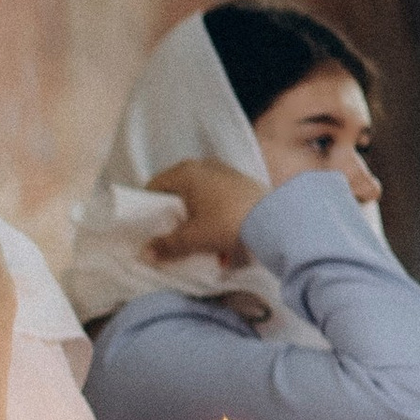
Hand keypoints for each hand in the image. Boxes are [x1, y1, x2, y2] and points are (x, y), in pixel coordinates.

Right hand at [146, 159, 266, 265]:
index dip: (148, 208)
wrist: (275, 222)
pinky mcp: (243, 183)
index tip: (149, 228)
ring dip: (195, 216)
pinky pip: (218, 198)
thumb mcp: (191, 239)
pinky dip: (214, 215)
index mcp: (185, 172)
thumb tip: (143, 254)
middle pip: (178, 191)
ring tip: (197, 240)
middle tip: (171, 236)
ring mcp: (226, 171)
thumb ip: (165, 246)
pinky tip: (220, 236)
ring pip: (199, 195)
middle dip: (173, 214)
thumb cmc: (224, 224)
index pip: (154, 186)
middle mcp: (204, 165)